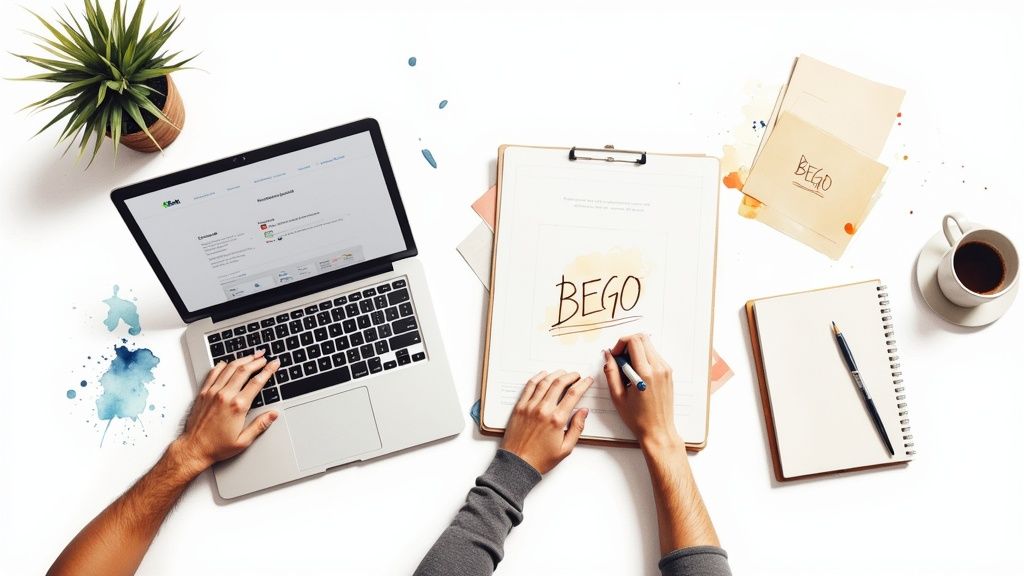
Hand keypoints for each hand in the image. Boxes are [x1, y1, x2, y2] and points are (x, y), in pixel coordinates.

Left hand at [173, 351, 280, 473]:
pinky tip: (228, 363)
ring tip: (251, 356)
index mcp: (238, 406)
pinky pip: (213, 373)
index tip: (274, 364)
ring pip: (230, 368)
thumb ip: (260, 425)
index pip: (257, 382)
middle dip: (256, 361)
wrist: (194, 448)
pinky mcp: (203, 393)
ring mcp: (213, 393)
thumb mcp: (244, 440)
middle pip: (244, 370)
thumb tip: (273, 414)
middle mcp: (225, 396)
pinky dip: (223, 365)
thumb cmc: (217, 446)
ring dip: (242, 360)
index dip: (268, 370)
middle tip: (264, 357)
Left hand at [500, 370, 593, 473]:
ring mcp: (530, 407)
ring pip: (545, 382)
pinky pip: (529, 387)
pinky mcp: (519, 407)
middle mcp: (543, 410)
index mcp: (557, 420)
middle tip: (576, 375)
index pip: (573, 394)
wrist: (517, 464)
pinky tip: (543, 375)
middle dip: (571, 376)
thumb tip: (584, 411)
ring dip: (556, 374)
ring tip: (563, 373)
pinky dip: (537, 378)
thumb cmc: (540, 459)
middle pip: (560, 383)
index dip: (583, 384)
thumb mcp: (566, 448)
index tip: (587, 380)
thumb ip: (577, 427)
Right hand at [603, 334, 681, 449]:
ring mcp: (665, 369)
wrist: (658, 430)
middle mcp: (658, 368)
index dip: (620, 344)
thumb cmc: (638, 418)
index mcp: (645, 373)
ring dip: (635, 350)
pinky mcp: (668, 373)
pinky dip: (643, 357)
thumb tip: (608, 356)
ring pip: (649, 345)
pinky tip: (636, 373)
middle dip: (627, 343)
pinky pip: (654, 355)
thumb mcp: (618, 396)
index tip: (614, 355)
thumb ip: (611, 372)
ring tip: (627, 369)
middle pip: (642, 338)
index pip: (634, 341)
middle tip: (619, 358)